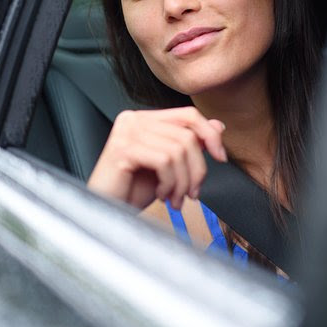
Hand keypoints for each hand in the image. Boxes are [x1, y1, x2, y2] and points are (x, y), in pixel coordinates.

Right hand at [87, 106, 226, 210]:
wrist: (105, 212)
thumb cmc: (132, 191)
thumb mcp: (169, 166)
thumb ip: (189, 143)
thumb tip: (218, 125)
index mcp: (144, 119)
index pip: (188, 115)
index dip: (210, 134)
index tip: (220, 157)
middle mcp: (133, 119)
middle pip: (187, 135)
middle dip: (197, 169)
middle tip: (192, 193)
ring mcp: (126, 132)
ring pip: (178, 150)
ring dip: (183, 182)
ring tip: (175, 199)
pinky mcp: (122, 149)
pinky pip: (164, 161)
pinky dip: (170, 183)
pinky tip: (161, 195)